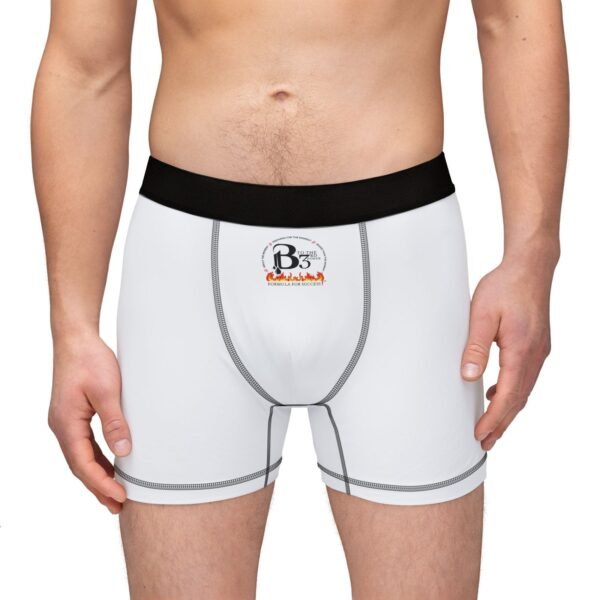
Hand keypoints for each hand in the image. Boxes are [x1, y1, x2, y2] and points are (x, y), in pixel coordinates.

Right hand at [48, 330, 130, 512]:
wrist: (76, 339)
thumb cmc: (89, 360)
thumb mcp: (107, 391)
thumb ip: (115, 422)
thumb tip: (124, 452)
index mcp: (67, 424)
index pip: (84, 464)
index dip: (102, 484)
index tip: (120, 497)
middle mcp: (62, 426)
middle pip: (80, 466)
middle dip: (99, 487)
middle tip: (119, 506)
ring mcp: (66, 422)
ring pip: (82, 457)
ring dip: (98, 475)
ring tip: (116, 493)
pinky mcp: (73, 415)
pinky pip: (84, 445)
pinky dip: (97, 459)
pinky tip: (110, 465)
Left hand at [461, 258, 553, 450]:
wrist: (530, 267)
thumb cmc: (506, 286)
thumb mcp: (482, 315)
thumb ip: (475, 346)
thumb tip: (469, 376)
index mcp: (521, 350)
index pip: (508, 396)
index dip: (494, 419)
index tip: (481, 434)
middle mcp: (535, 355)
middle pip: (519, 400)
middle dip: (501, 423)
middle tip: (485, 442)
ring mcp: (539, 351)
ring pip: (524, 391)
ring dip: (508, 410)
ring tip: (492, 427)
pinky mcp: (536, 345)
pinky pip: (526, 378)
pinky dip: (513, 392)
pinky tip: (498, 393)